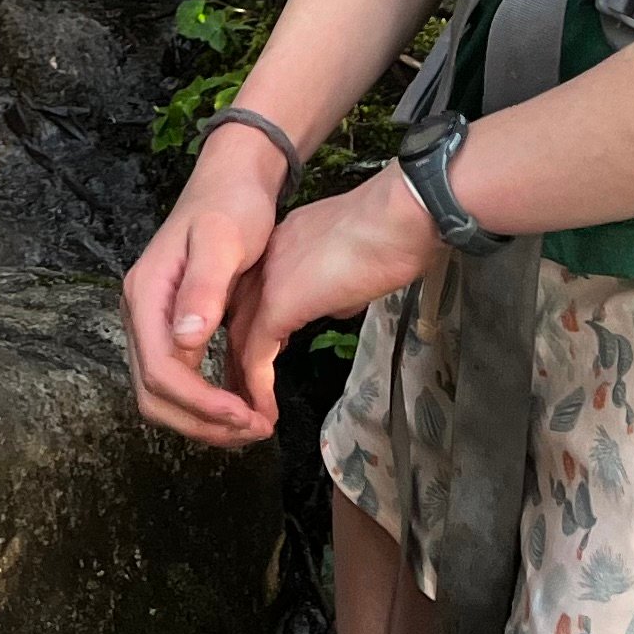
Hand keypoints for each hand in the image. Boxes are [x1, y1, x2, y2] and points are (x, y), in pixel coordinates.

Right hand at [122, 139, 288, 444]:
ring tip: (252, 425)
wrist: (232, 182)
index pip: (161, 372)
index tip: (245, 416)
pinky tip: (241, 405)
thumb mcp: (223, 241)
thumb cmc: (231, 207)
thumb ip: (203, 288)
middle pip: (154, 393)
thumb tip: (185, 339)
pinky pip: (179, 378)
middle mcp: (140, 313)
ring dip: (204, 420)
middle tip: (254, 431)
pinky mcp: (170, 325)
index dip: (201, 404)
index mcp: (146, 295)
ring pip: (164, 393)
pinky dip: (207, 402)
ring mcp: (152, 321)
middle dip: (201, 423)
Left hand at [230, 168, 442, 416]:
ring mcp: (267, 281)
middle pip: (238, 317)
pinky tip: (264, 410)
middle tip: (241, 393)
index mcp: (282, 245)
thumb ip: (331, 286)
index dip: (254, 327)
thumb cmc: (391, 236)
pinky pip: (257, 354)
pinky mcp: (278, 305)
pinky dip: (257, 386)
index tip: (260, 356)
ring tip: (248, 414)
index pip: (254, 293)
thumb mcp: (351, 263)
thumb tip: (331, 307)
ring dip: (242, 380)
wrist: (395, 220)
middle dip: (238, 358)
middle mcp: (265, 260)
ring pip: (238, 339)